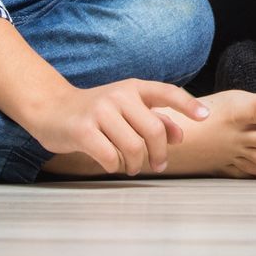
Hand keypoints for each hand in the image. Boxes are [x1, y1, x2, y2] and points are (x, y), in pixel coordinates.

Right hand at [27, 80, 208, 176]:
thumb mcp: (126, 108)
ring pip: (133, 147)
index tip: (205, 117)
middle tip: (158, 166)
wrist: (50, 108)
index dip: (188, 105)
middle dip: (159, 154)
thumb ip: (154, 118)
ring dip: (137, 164)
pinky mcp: (83, 130)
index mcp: (133, 88)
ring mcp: (100, 111)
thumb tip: (180, 134)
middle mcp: (119, 95)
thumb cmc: (94, 111)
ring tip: (133, 167)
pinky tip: (112, 165)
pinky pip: (110, 157)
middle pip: (154, 131)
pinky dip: (115, 167)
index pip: (167, 92)